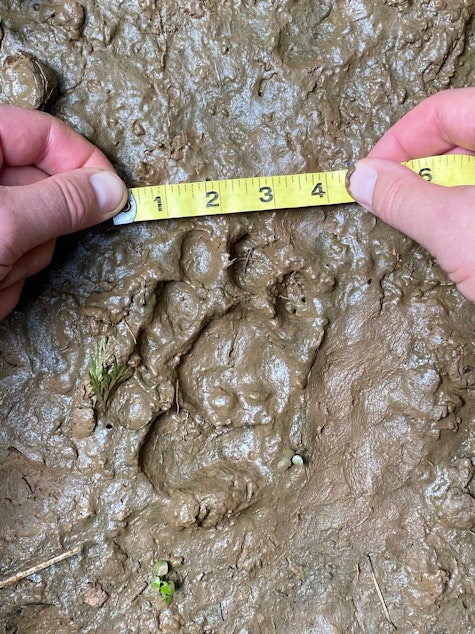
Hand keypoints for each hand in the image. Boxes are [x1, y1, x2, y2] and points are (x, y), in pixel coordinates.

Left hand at [0, 105, 127, 318]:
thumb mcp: (1, 225)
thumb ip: (61, 202)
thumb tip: (110, 190)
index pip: (43, 135)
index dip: (84, 162)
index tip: (113, 195)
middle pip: (43, 193)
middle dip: (38, 231)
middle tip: (12, 248)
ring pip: (33, 237)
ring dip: (17, 265)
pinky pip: (16, 266)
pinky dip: (3, 286)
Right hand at [348, 87, 474, 300]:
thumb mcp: (455, 229)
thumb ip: (403, 198)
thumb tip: (363, 179)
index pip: (444, 110)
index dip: (398, 141)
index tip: (370, 175)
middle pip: (458, 136)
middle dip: (416, 170)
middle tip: (389, 203)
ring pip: (470, 168)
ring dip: (437, 193)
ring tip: (426, 225)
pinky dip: (461, 209)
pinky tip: (456, 236)